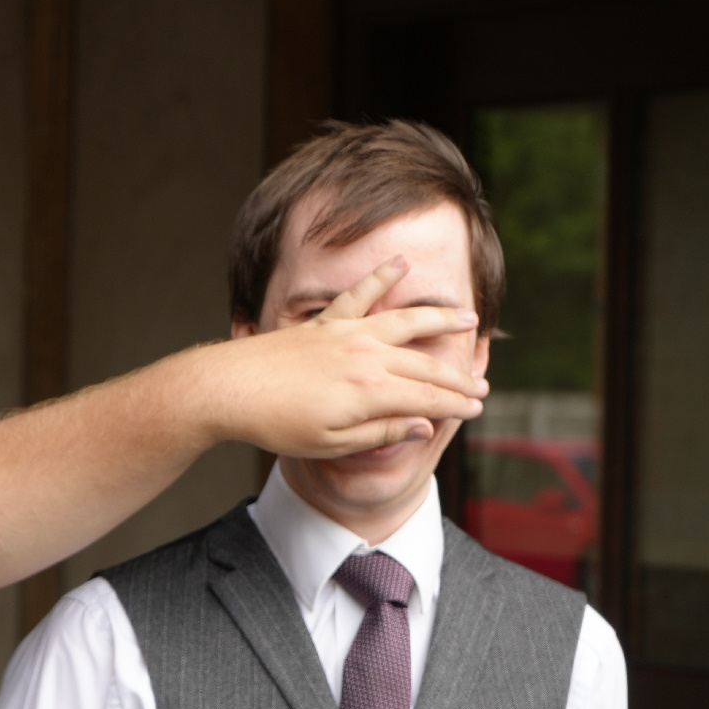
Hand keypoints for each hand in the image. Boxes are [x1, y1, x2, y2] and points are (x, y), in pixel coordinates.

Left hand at [209, 257, 486, 456]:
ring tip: (469, 316)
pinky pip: (359, 295)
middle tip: (482, 385)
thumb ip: (381, 433)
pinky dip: (381, 278)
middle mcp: (365, 356)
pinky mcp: (323, 322)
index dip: (455, 406)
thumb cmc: (276, 425)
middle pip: (424, 364)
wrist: (227, 389)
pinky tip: (400, 264)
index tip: (477, 410)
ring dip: (439, 318)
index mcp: (371, 392)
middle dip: (457, 376)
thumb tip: (424, 426)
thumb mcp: (331, 443)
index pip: (428, 398)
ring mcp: (345, 334)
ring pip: (405, 321)